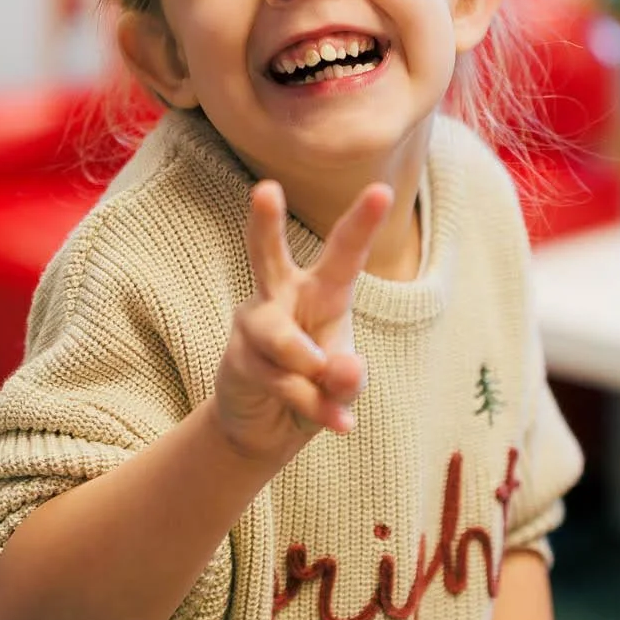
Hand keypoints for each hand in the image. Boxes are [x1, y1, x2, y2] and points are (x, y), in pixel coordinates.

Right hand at [212, 179, 392, 461]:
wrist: (269, 430)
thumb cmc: (318, 389)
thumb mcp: (345, 388)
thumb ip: (349, 379)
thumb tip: (342, 368)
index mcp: (323, 291)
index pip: (344, 252)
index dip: (363, 222)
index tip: (381, 191)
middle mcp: (283, 296)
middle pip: (267, 254)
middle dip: (265, 222)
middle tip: (265, 190)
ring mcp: (255, 324)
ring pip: (280, 335)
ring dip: (310, 369)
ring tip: (325, 384)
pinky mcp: (238, 356)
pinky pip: (279, 380)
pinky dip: (310, 405)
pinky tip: (335, 422)